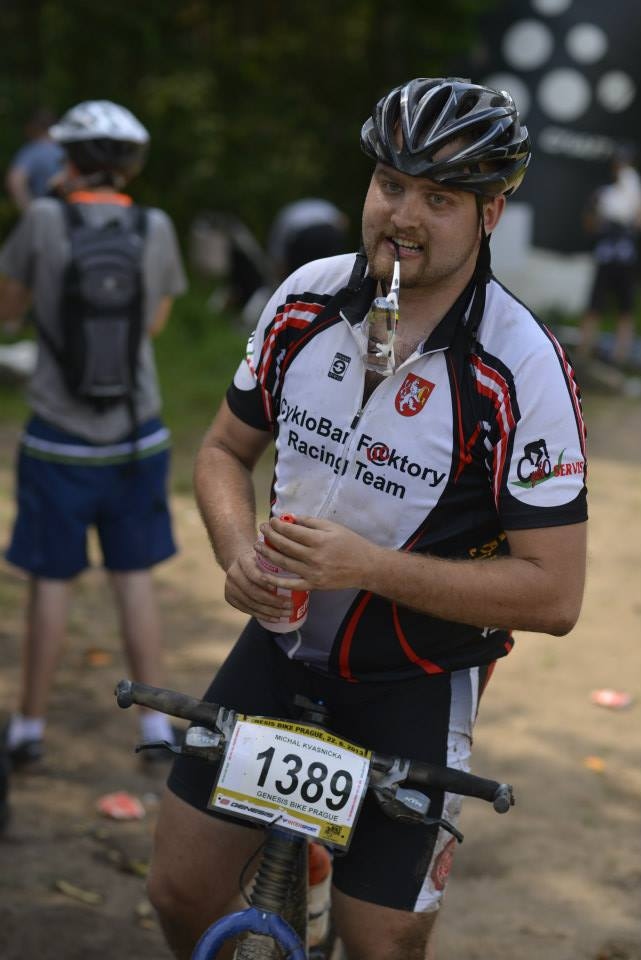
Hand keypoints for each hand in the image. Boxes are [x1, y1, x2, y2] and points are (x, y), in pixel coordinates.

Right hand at [223, 547, 289, 621]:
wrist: (240, 562)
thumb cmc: (260, 559)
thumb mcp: (266, 554)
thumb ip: (278, 558)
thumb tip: (303, 568)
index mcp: (243, 560)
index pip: (253, 573)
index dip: (266, 582)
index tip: (281, 588)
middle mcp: (233, 574)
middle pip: (253, 592)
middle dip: (273, 601)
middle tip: (289, 605)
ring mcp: (230, 587)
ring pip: (251, 603)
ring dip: (270, 611)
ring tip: (285, 614)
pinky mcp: (230, 598)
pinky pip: (247, 610)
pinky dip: (262, 615)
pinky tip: (275, 618)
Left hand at [255, 516, 380, 591]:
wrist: (366, 566)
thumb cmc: (351, 543)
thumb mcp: (333, 527)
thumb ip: (310, 522)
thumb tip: (290, 518)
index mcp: (319, 540)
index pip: (291, 531)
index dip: (278, 525)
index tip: (271, 521)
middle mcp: (314, 557)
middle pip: (284, 546)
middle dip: (269, 536)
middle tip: (261, 529)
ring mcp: (313, 573)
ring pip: (284, 563)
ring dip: (268, 554)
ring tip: (257, 547)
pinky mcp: (314, 585)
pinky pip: (291, 584)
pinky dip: (276, 580)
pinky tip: (264, 574)